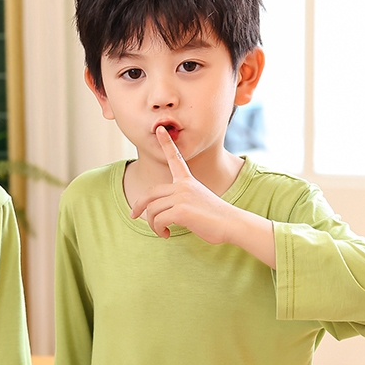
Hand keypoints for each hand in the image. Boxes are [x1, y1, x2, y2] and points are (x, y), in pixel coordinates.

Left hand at [129, 126, 233, 243]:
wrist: (232, 224)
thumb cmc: (215, 217)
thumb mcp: (197, 200)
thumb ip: (180, 199)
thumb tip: (162, 211)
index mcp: (188, 181)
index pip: (175, 158)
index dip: (166, 143)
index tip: (159, 129)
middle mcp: (183, 185)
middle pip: (150, 193)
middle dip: (138, 205)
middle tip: (132, 215)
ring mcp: (182, 196)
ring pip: (152, 210)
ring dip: (152, 224)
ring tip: (162, 231)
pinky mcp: (181, 210)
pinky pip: (158, 220)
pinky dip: (159, 230)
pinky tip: (167, 234)